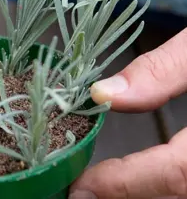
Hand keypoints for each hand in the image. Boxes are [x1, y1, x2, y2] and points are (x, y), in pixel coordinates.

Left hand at [69, 29, 186, 197]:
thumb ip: (161, 69)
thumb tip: (104, 93)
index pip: (177, 173)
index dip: (125, 185)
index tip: (81, 189)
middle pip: (175, 193)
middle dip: (124, 196)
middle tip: (80, 191)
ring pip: (180, 194)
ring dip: (139, 194)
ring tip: (96, 188)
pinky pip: (185, 184)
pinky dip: (155, 186)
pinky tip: (130, 181)